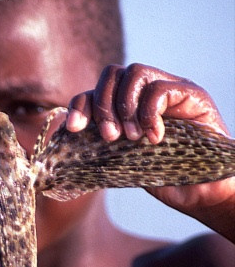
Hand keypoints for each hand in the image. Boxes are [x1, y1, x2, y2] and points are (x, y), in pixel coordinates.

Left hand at [66, 63, 234, 231]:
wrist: (201, 193)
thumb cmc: (163, 177)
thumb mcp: (122, 160)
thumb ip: (100, 143)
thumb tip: (65, 139)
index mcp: (127, 105)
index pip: (95, 90)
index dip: (81, 105)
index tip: (75, 129)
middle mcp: (147, 91)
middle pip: (112, 74)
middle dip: (102, 105)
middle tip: (109, 137)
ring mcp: (170, 88)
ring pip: (134, 73)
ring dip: (125, 107)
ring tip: (131, 138)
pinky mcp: (192, 94)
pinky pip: (159, 89)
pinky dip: (149, 113)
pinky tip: (154, 138)